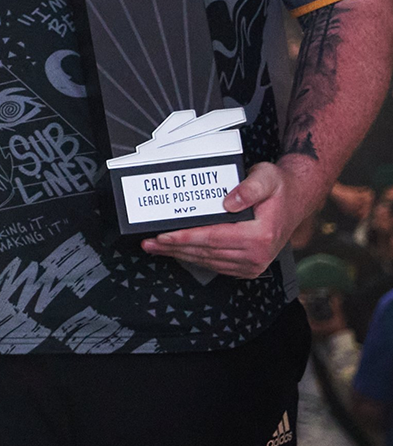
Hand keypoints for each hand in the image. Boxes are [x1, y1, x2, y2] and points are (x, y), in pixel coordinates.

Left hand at [143, 161, 303, 277]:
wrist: (296, 200)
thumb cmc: (278, 188)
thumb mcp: (267, 177)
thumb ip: (249, 188)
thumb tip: (229, 202)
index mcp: (260, 235)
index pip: (213, 238)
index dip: (185, 238)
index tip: (163, 236)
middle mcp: (258, 254)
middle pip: (207, 252)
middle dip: (174, 248)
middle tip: (149, 243)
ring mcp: (254, 264)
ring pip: (209, 261)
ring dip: (181, 255)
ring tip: (157, 248)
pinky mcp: (250, 267)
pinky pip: (217, 265)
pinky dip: (196, 258)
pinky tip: (179, 252)